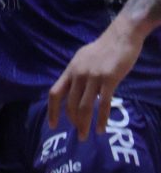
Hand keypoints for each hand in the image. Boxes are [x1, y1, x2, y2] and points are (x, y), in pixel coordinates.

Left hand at [48, 24, 142, 139]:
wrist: (121, 36)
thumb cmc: (103, 48)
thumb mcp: (83, 59)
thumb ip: (77, 75)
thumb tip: (74, 91)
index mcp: (70, 70)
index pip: (55, 93)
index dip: (52, 111)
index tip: (52, 125)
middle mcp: (78, 74)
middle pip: (70, 104)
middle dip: (72, 121)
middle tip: (78, 134)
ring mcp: (93, 77)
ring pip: (85, 107)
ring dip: (84, 124)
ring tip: (85, 136)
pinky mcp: (109, 80)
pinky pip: (103, 104)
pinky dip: (101, 119)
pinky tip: (101, 129)